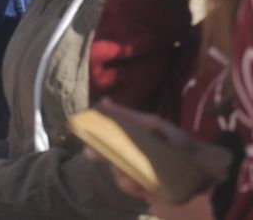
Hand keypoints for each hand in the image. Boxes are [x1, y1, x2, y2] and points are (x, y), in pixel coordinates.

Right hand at [84, 98, 229, 209]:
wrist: (204, 168)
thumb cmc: (178, 142)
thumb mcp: (152, 125)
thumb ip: (128, 116)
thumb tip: (103, 100)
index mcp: (132, 140)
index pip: (107, 138)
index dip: (95, 139)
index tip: (86, 141)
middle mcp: (133, 156)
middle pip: (109, 158)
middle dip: (105, 158)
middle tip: (99, 157)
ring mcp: (139, 174)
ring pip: (118, 174)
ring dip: (121, 174)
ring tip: (133, 175)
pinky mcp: (147, 189)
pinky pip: (131, 189)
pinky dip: (133, 187)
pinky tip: (142, 185)